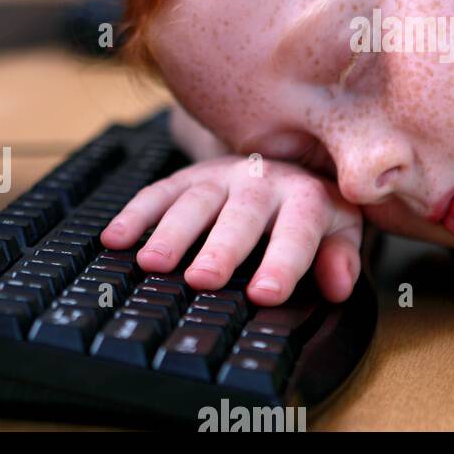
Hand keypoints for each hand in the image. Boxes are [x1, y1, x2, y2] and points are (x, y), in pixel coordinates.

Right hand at [100, 156, 363, 305]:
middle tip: (202, 279)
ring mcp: (218, 177)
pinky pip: (156, 193)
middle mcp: (260, 181)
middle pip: (240, 215)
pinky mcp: (185, 177)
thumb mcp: (337, 229)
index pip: (297, 230)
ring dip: (170, 233)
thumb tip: (339, 285)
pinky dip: (133, 215)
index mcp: (305, 196)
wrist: (280, 159)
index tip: (265, 295)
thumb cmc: (307, 210)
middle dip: (219, 248)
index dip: (282, 262)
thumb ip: (339, 256)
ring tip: (152, 263)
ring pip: (193, 203)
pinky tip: (114, 238)